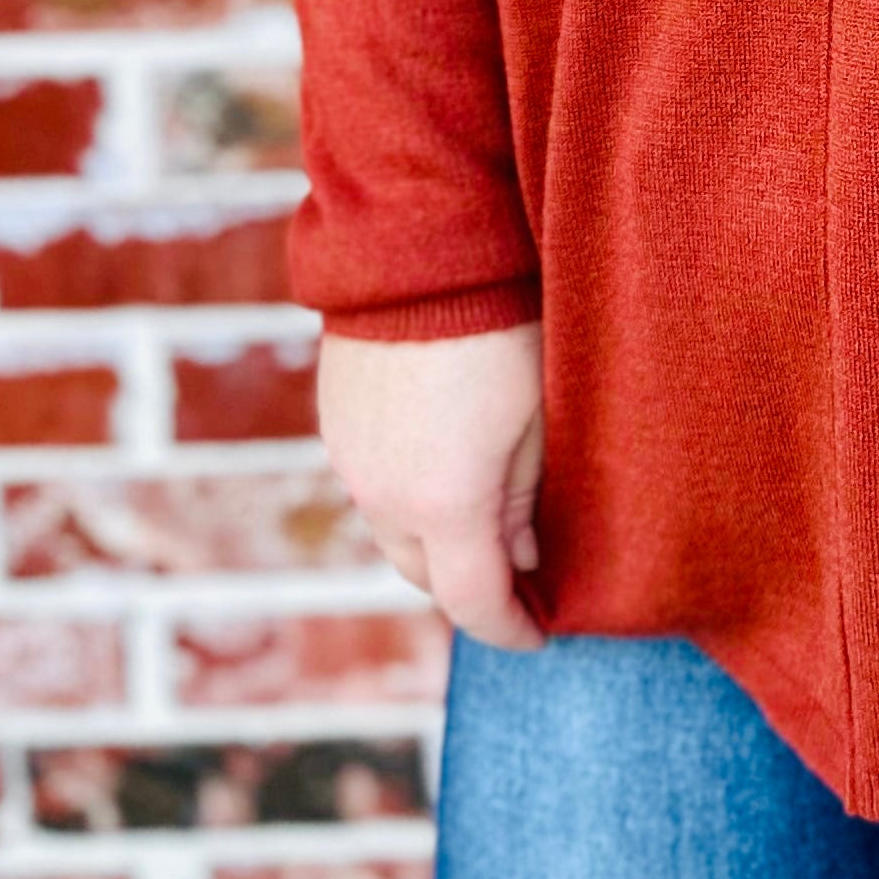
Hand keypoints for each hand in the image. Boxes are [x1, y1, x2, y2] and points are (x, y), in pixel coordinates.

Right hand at [316, 322, 545, 650]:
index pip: (473, 602)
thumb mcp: (539, 419)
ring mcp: (352, 459)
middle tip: (520, 580)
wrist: (420, 244)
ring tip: (486, 523)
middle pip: (426, 576)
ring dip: (436, 543)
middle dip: (472, 588)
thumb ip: (527, 499)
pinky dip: (408, 500)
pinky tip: (443, 470)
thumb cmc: (501, 326)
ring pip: (394, 533)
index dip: (511, 628)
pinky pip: (372, 487)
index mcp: (443, 504)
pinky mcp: (335, 422)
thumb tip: (524, 556)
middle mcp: (383, 495)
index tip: (542, 635)